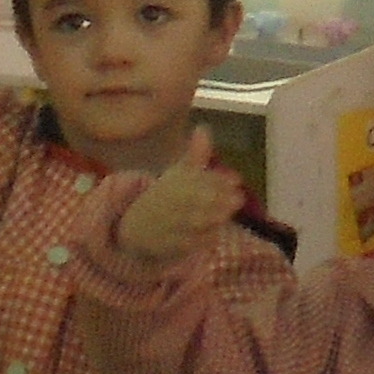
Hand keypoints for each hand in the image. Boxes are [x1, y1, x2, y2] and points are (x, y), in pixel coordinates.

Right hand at [116, 144, 248, 267]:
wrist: (134, 229)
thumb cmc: (164, 199)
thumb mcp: (176, 175)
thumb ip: (194, 156)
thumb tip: (203, 128)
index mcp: (169, 183)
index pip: (192, 178)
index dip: (215, 179)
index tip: (236, 179)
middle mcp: (166, 202)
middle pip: (192, 200)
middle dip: (217, 198)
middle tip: (239, 197)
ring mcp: (166, 224)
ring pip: (191, 222)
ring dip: (213, 218)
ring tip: (229, 214)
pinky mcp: (166, 245)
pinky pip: (186, 243)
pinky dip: (201, 239)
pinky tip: (215, 234)